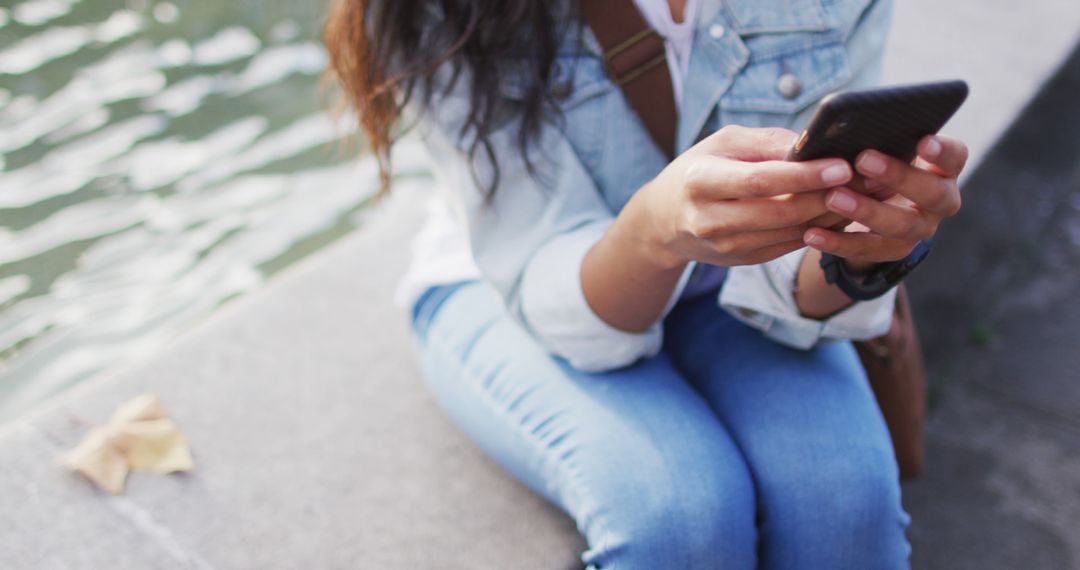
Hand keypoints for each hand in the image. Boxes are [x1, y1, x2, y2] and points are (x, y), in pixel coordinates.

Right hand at [638, 125, 852, 268]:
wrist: (664, 221)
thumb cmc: (697, 171)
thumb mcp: (721, 144)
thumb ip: (766, 142)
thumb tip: (813, 144)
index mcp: (701, 182)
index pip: (760, 180)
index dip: (804, 175)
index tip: (842, 164)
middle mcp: (710, 219)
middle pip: (780, 212)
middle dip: (827, 197)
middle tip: (868, 180)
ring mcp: (727, 245)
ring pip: (790, 233)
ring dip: (831, 216)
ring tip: (863, 195)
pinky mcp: (743, 259)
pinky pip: (789, 245)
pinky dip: (819, 229)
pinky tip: (841, 212)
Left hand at [802, 135, 966, 269]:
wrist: (879, 205)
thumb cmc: (881, 163)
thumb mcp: (885, 149)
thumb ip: (879, 140)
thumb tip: (845, 129)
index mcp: (944, 169)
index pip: (955, 157)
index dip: (942, 151)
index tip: (923, 140)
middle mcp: (940, 200)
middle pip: (932, 193)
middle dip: (897, 176)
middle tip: (863, 159)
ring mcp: (920, 228)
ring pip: (900, 226)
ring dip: (866, 211)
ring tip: (833, 197)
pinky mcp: (895, 250)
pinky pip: (867, 250)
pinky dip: (838, 242)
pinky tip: (812, 234)